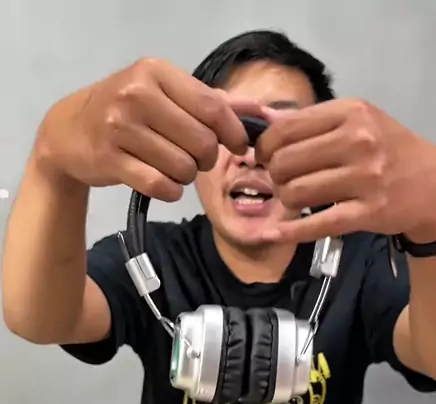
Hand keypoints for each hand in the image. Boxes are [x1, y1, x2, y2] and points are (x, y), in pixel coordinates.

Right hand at [34, 58, 258, 200]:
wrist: (69, 131)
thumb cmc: (127, 112)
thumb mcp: (163, 94)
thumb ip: (209, 102)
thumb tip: (257, 112)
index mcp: (155, 73)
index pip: (212, 107)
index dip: (233, 132)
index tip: (239, 146)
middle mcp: (136, 95)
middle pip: (201, 142)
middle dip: (206, 159)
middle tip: (194, 159)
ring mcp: (120, 128)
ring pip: (183, 168)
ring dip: (185, 176)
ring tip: (172, 168)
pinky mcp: (111, 160)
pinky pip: (160, 186)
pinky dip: (169, 191)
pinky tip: (162, 183)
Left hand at [256, 99, 435, 242]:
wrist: (433, 185)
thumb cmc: (389, 151)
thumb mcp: (359, 121)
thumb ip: (316, 123)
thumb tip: (265, 128)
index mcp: (351, 113)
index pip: (287, 128)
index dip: (265, 146)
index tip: (265, 157)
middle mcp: (358, 141)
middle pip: (286, 162)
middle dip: (275, 175)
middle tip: (283, 181)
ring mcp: (364, 178)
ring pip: (296, 192)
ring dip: (286, 200)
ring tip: (295, 199)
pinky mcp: (367, 212)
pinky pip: (317, 224)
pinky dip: (290, 231)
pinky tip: (274, 233)